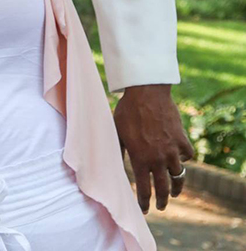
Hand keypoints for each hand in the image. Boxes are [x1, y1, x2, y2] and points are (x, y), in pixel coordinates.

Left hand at [114, 84, 193, 212]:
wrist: (146, 91)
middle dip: (163, 201)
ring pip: (179, 177)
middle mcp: (158, 158)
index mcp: (140, 159)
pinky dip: (184, 159)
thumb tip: (113, 165)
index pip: (144, 190)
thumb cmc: (127, 110)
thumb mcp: (117, 132)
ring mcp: (172, 150)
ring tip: (175, 191)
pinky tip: (180, 159)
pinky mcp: (182, 139)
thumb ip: (119, 151)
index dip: (144, 203)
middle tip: (161, 206)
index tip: (144, 209)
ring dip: (177, 186)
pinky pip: (187, 155)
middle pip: (164, 189)